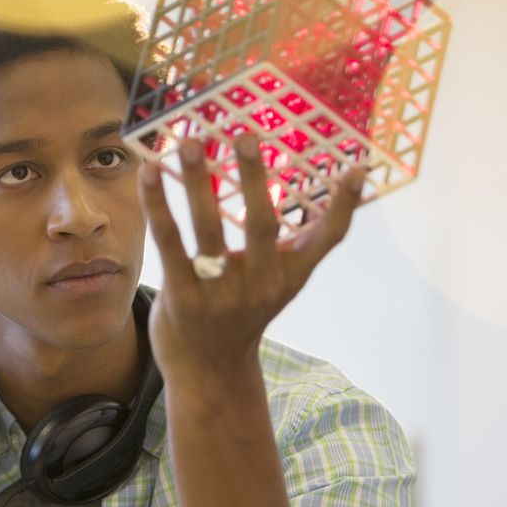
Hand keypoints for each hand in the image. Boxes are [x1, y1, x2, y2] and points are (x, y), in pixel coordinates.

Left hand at [138, 134, 364, 383]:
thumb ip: (302, 245)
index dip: (344, 205)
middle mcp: (259, 285)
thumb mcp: (280, 283)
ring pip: (209, 230)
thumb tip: (343, 192)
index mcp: (288, 276)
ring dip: (199, 183)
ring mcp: (219, 293)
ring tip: (191, 143)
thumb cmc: (244, 312)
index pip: (326, 238)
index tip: (357, 168)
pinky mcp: (182, 297)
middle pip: (261, 225)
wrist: (209, 371)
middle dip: (254, 179)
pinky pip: (169, 244)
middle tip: (246, 135)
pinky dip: (158, 206)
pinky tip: (148, 172)